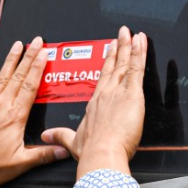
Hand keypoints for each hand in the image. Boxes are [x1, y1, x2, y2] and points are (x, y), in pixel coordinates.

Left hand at [0, 37, 68, 187]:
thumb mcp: (19, 164)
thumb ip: (43, 154)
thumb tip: (64, 150)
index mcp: (14, 118)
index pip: (30, 86)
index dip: (38, 68)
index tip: (45, 54)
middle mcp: (0, 106)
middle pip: (18, 76)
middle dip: (29, 57)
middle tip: (37, 41)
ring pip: (1, 76)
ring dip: (10, 59)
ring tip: (19, 44)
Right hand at [41, 26, 145, 176]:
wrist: (100, 154)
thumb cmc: (90, 151)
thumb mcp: (73, 143)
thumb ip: (60, 136)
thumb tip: (47, 136)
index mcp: (94, 103)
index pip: (102, 77)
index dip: (107, 62)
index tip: (110, 49)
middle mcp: (105, 93)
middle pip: (113, 66)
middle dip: (118, 48)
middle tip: (122, 34)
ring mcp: (118, 92)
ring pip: (126, 64)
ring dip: (130, 47)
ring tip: (134, 34)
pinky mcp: (131, 94)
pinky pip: (136, 69)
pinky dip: (139, 54)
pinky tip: (141, 43)